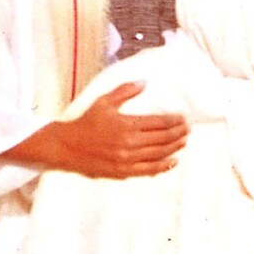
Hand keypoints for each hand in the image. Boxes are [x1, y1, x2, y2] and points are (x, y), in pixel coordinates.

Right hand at [11, 81, 188, 177]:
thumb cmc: (85, 123)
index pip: (159, 122)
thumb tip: (144, 82)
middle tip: (188, 129)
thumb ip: (125, 92)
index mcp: (127, 124)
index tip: (183, 118)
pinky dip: (163, 166)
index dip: (175, 120)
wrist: (65, 146)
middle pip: (163, 138)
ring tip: (184, 141)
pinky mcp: (123, 171)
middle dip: (179, 133)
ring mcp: (127, 159)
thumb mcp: (103, 102)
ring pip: (159, 154)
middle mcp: (129, 143)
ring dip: (175, 147)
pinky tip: (173, 161)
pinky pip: (148, 170)